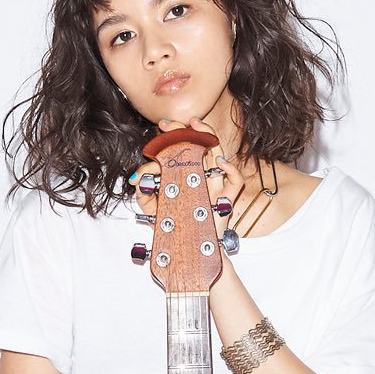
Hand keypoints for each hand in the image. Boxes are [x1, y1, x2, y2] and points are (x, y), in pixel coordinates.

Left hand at [132, 117, 243, 244]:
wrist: (189, 250)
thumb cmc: (174, 228)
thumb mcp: (151, 209)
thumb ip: (143, 193)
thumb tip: (139, 179)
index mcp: (186, 175)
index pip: (179, 151)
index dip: (168, 140)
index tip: (159, 132)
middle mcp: (201, 177)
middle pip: (199, 145)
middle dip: (185, 130)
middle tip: (169, 123)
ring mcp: (215, 187)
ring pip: (218, 153)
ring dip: (209, 136)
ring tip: (195, 125)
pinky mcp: (226, 200)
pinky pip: (235, 181)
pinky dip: (231, 170)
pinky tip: (220, 163)